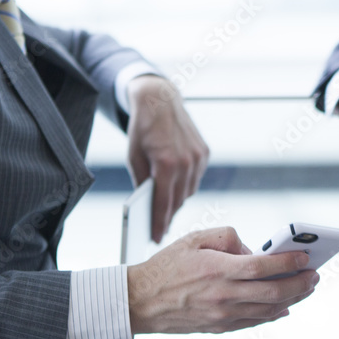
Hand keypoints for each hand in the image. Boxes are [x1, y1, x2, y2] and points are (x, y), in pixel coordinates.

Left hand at [126, 75, 209, 242]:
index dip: (159, 224)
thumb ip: (141, 182)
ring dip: (178, 200)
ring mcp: (198, 158)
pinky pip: (195, 178)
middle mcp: (186, 162)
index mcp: (166, 164)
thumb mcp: (133, 157)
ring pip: (189, 191)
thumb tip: (147, 206)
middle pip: (178, 200)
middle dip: (168, 215)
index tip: (156, 238)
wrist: (160, 100)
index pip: (163, 204)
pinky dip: (186, 185)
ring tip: (167, 210)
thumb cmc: (143, 129)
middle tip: (160, 228)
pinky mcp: (204, 153)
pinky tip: (176, 189)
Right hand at [127, 227, 318, 334]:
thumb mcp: (194, 238)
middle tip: (315, 275)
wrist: (140, 301)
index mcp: (217, 270)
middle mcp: (223, 295)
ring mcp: (223, 315)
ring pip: (268, 309)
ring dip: (293, 299)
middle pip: (273, 292)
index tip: (306, 257)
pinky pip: (254, 322)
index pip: (263, 267)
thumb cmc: (167, 265)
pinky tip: (285, 306)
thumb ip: (228, 238)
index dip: (289, 262)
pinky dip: (274, 314)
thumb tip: (254, 251)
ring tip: (307, 288)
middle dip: (300, 284)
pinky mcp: (219, 327)